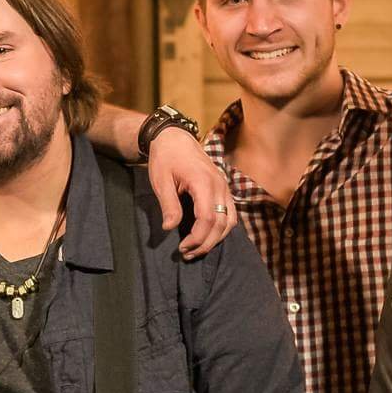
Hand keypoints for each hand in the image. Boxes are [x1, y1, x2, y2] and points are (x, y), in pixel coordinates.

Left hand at [146, 131, 236, 259]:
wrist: (174, 138)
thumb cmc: (165, 158)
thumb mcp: (161, 181)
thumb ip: (169, 205)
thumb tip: (170, 228)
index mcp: (204, 182)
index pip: (208, 218)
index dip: (197, 237)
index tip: (182, 248)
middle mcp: (219, 185)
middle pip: (222, 223)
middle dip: (206, 243)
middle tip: (187, 254)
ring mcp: (224, 186)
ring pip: (230, 221)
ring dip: (216, 238)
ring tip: (196, 249)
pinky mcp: (224, 189)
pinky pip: (231, 214)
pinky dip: (222, 228)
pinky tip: (207, 236)